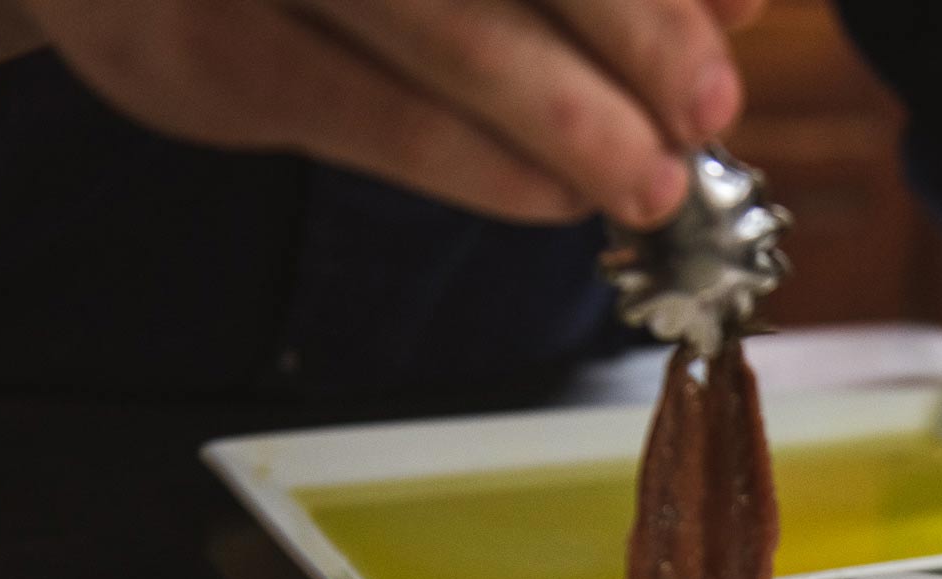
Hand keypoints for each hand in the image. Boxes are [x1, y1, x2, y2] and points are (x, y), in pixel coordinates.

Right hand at [11, 0, 764, 224]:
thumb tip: (736, 7)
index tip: (739, 26)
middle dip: (629, 33)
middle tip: (705, 113)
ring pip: (445, 34)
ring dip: (570, 121)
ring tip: (650, 182)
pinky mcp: (202, 52)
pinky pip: (370, 116)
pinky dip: (480, 165)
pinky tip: (553, 197)